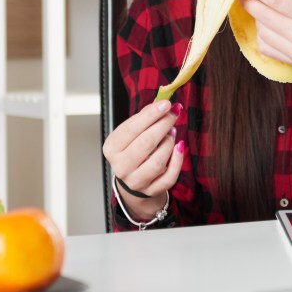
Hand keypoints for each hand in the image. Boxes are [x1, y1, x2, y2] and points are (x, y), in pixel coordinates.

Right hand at [102, 99, 184, 219]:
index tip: (166, 103)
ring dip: (169, 142)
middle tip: (174, 113)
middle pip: (146, 144)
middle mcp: (121, 167)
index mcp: (111, 148)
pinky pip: (169, 176)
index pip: (131, 129)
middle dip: (163, 125)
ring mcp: (136, 181)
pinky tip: (179, 147)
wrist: (134, 178)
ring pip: (158, 161)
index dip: (151, 115)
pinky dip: (178, 160)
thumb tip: (162, 102)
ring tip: (172, 132)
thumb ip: (145, 117)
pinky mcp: (152, 190)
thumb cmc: (133, 149)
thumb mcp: (132, 132)